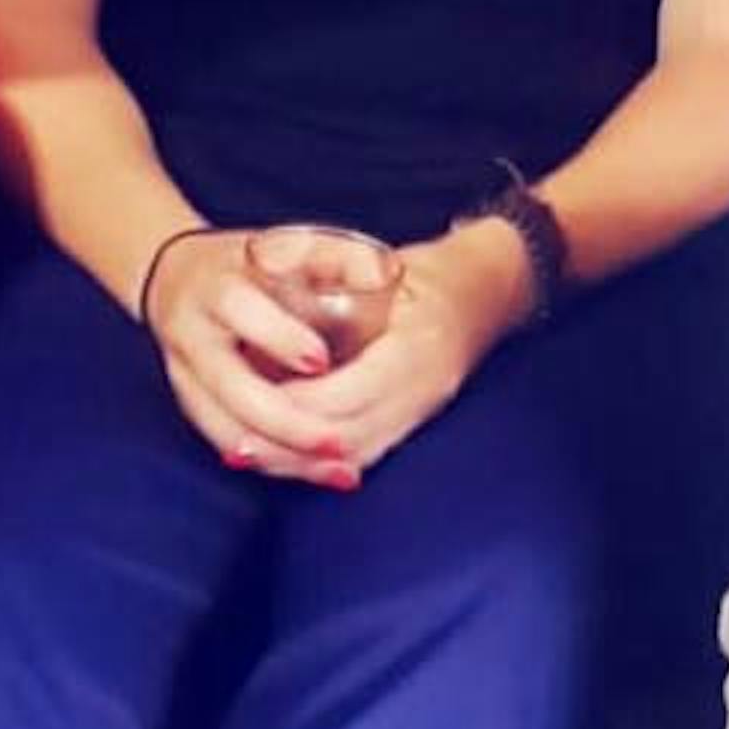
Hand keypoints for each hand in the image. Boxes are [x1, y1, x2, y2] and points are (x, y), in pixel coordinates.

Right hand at [143, 226, 365, 486]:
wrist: (172, 277)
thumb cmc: (242, 262)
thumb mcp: (280, 243)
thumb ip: (328, 255)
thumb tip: (381, 273)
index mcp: (215, 286)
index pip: (240, 311)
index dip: (280, 337)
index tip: (322, 361)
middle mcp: (192, 333)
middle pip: (231, 388)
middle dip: (288, 423)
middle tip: (340, 442)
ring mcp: (184, 374)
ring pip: (226, 427)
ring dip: (283, 456)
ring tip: (338, 470)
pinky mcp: (188, 403)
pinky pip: (225, 441)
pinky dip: (269, 463)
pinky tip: (310, 471)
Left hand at [275, 215, 533, 475]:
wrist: (490, 289)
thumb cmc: (432, 271)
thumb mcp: (386, 265)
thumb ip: (337, 280)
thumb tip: (271, 286)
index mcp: (418, 345)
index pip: (349, 393)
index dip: (297, 403)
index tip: (252, 397)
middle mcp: (426, 387)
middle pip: (349, 435)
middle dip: (290, 446)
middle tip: (238, 444)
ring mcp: (426, 408)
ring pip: (357, 453)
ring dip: (302, 462)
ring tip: (252, 456)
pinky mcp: (419, 420)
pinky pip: (370, 452)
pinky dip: (325, 460)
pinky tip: (290, 458)